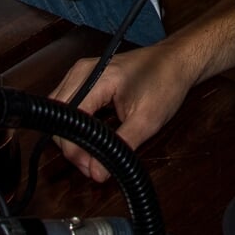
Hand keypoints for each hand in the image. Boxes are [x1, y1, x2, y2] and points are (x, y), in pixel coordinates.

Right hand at [47, 43, 205, 181]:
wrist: (176, 60)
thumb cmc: (166, 82)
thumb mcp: (148, 120)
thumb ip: (120, 147)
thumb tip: (97, 173)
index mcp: (96, 77)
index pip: (70, 119)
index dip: (75, 148)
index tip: (89, 167)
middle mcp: (81, 72)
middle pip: (58, 115)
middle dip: (70, 144)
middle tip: (91, 165)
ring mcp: (81, 72)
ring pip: (60, 110)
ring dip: (71, 135)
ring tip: (91, 154)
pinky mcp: (85, 77)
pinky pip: (68, 103)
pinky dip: (75, 123)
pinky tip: (91, 137)